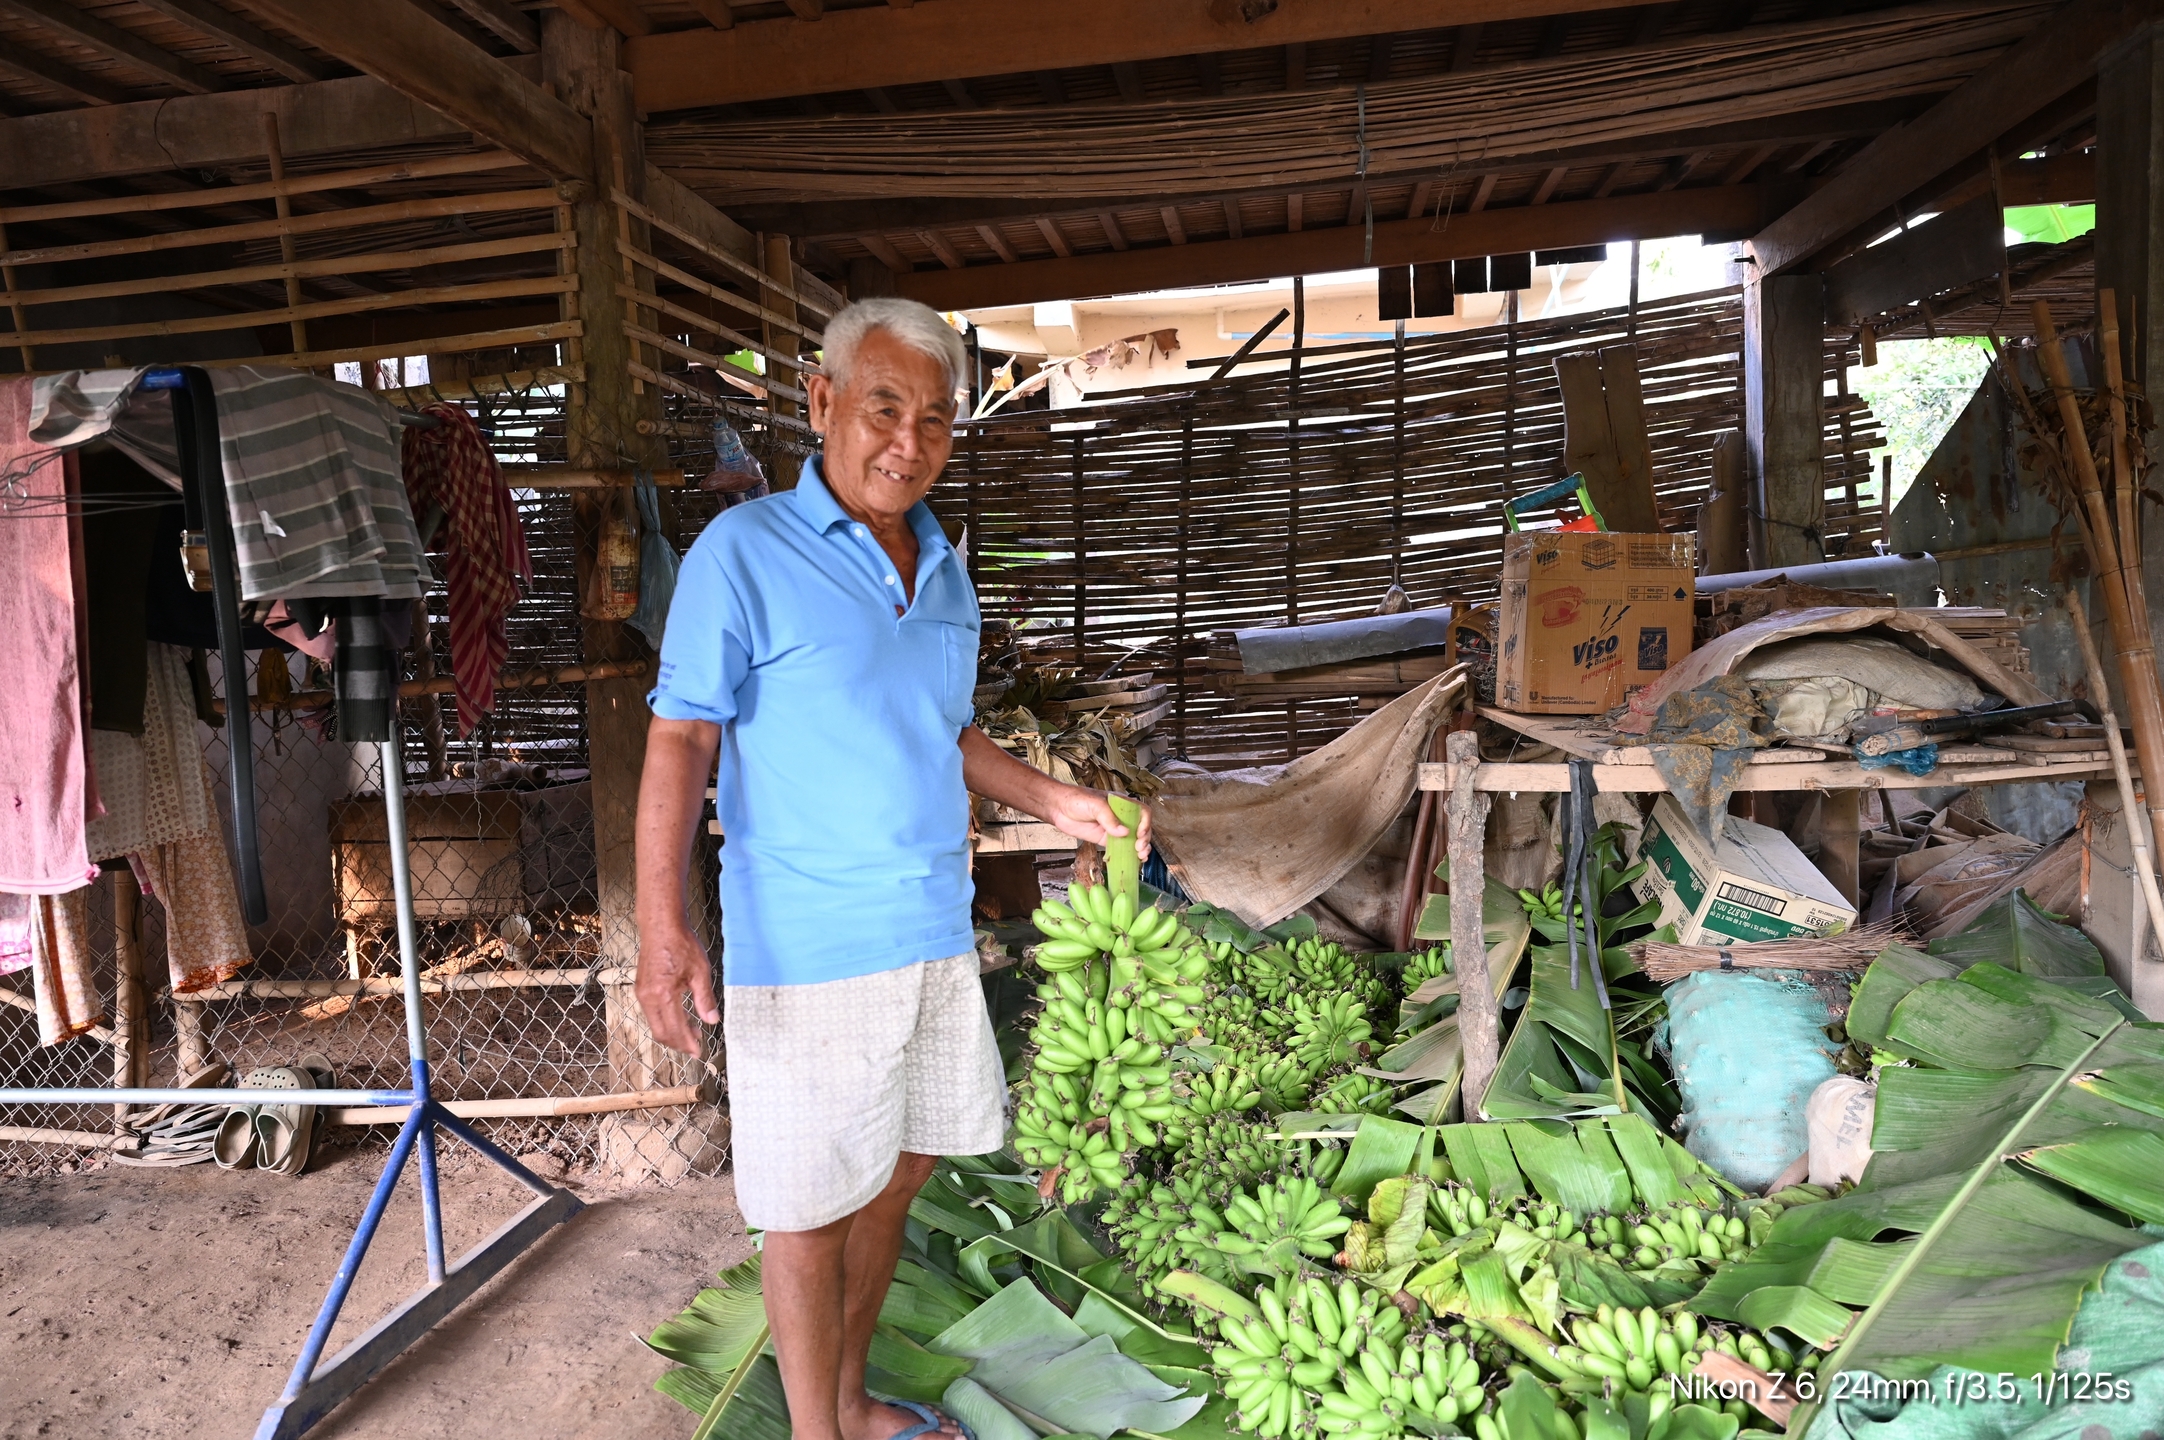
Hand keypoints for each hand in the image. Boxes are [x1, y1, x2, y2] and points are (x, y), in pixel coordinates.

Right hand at [635, 915, 719, 1056]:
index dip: (688, 1043)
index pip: (675, 1029)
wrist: (661, 926)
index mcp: (664, 994)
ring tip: (692, 1032)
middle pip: (661, 1033)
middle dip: (678, 1043)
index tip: (699, 1051)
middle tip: (696, 1046)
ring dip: (672, 1033)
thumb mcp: (700, 971)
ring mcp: (642, 993)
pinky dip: (665, 1021)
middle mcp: (649, 997)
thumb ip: (705, 999)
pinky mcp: (641, 989)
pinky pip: (651, 1014)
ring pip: (655, 1025)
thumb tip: (712, 1021)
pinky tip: (679, 1018)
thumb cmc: (681, 944)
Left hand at [1038, 783, 1152, 859]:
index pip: (1142, 812)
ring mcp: (1114, 829)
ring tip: (1141, 856)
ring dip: (1141, 848)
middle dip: (1145, 839)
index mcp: (1122, 803)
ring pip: (1134, 839)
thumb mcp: (1095, 804)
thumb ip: (1109, 818)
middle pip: (1141, 827)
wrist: (1059, 808)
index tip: (1139, 833)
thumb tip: (1124, 832)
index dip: (1145, 823)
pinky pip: (1121, 848)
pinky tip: (1133, 860)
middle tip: (1139, 848)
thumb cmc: (1076, 799)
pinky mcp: (1105, 840)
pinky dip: (1128, 854)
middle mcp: (1121, 816)